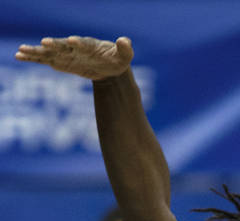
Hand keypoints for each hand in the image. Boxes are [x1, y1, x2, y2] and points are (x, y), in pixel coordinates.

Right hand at [15, 35, 133, 78]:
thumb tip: (125, 41)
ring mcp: (66, 54)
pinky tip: (19, 56)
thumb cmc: (116, 60)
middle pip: (62, 46)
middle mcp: (74, 47)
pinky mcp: (60, 61)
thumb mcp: (124, 57)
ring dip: (36, 52)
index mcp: (89, 45)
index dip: (78, 43)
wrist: (108, 66)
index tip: (72, 41)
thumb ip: (125, 49)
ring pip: (49, 52)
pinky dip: (33, 58)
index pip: (82, 43)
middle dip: (54, 45)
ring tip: (20, 50)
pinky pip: (44, 60)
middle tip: (43, 43)